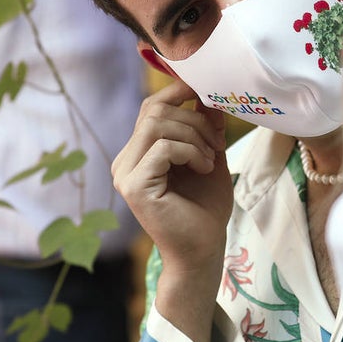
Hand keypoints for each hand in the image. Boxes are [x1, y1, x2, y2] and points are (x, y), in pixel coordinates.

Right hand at [112, 80, 231, 280]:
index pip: (151, 108)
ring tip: (211, 159)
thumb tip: (206, 92)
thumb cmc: (205, 209)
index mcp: (139, 153)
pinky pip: (163, 148)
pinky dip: (190, 152)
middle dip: (195, 119)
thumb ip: (205, 127)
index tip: (205, 90)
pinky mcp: (134, 187)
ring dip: (194, 136)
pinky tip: (205, 168)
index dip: (177, 91)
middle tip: (217, 143)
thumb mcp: (210, 156)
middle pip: (154, 111)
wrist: (203, 251)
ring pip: (156, 125)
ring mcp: (125, 174)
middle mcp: (125, 161)